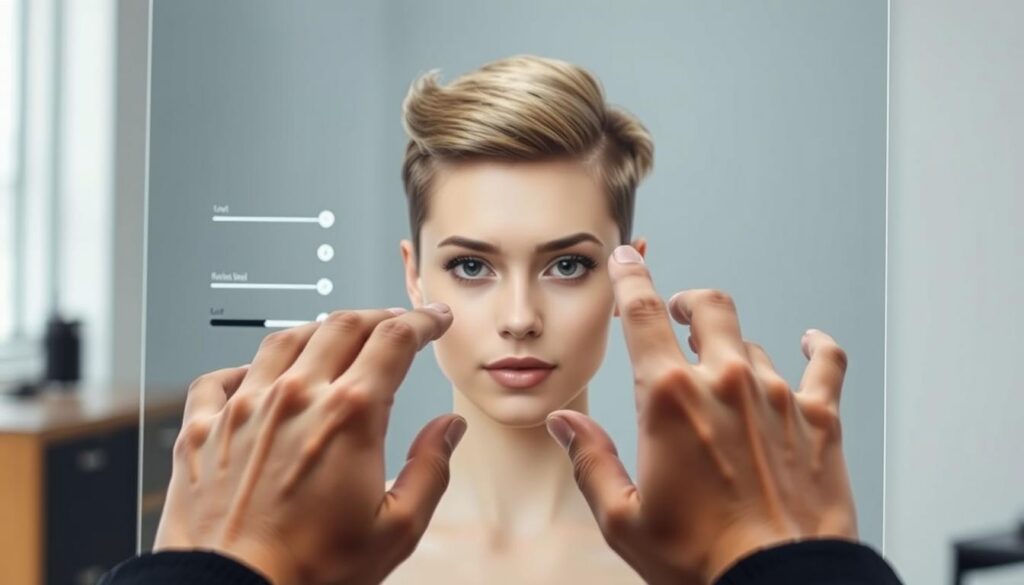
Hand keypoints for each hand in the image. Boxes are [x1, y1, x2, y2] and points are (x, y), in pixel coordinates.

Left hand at [154, 305, 466, 584]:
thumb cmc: (308, 572)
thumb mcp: (395, 531)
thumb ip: (430, 470)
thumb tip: (448, 429)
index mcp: (348, 415)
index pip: (394, 340)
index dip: (421, 322)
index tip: (432, 320)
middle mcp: (294, 398)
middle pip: (341, 326)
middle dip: (376, 317)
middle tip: (393, 323)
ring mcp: (243, 408)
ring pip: (284, 339)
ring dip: (317, 330)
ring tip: (333, 337)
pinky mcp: (201, 430)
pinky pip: (218, 377)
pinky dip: (243, 367)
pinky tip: (254, 375)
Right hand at [545, 246, 857, 584]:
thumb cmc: (701, 561)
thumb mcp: (623, 518)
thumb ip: (590, 460)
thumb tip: (564, 424)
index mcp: (669, 398)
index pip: (643, 315)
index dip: (632, 279)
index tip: (628, 260)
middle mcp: (724, 383)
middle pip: (707, 307)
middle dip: (687, 300)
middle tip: (677, 310)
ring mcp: (776, 396)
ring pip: (754, 339)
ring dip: (734, 344)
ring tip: (726, 364)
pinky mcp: (819, 417)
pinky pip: (826, 361)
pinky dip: (817, 347)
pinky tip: (811, 343)